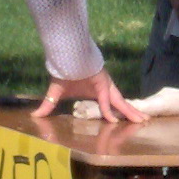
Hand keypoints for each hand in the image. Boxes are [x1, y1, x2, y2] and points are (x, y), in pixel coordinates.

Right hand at [34, 68, 149, 122]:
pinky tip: (114, 120)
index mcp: (97, 92)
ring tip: (143, 120)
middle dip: (131, 113)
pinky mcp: (102, 83)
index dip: (115, 113)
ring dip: (131, 112)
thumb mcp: (56, 94)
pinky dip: (108, 110)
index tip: (120, 121)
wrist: (64, 57)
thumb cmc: (63, 72)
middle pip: (121, 104)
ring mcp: (106, 86)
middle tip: (144, 121)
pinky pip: (106, 100)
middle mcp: (105, 89)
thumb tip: (35, 115)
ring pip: (120, 102)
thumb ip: (49, 105)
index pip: (110, 104)